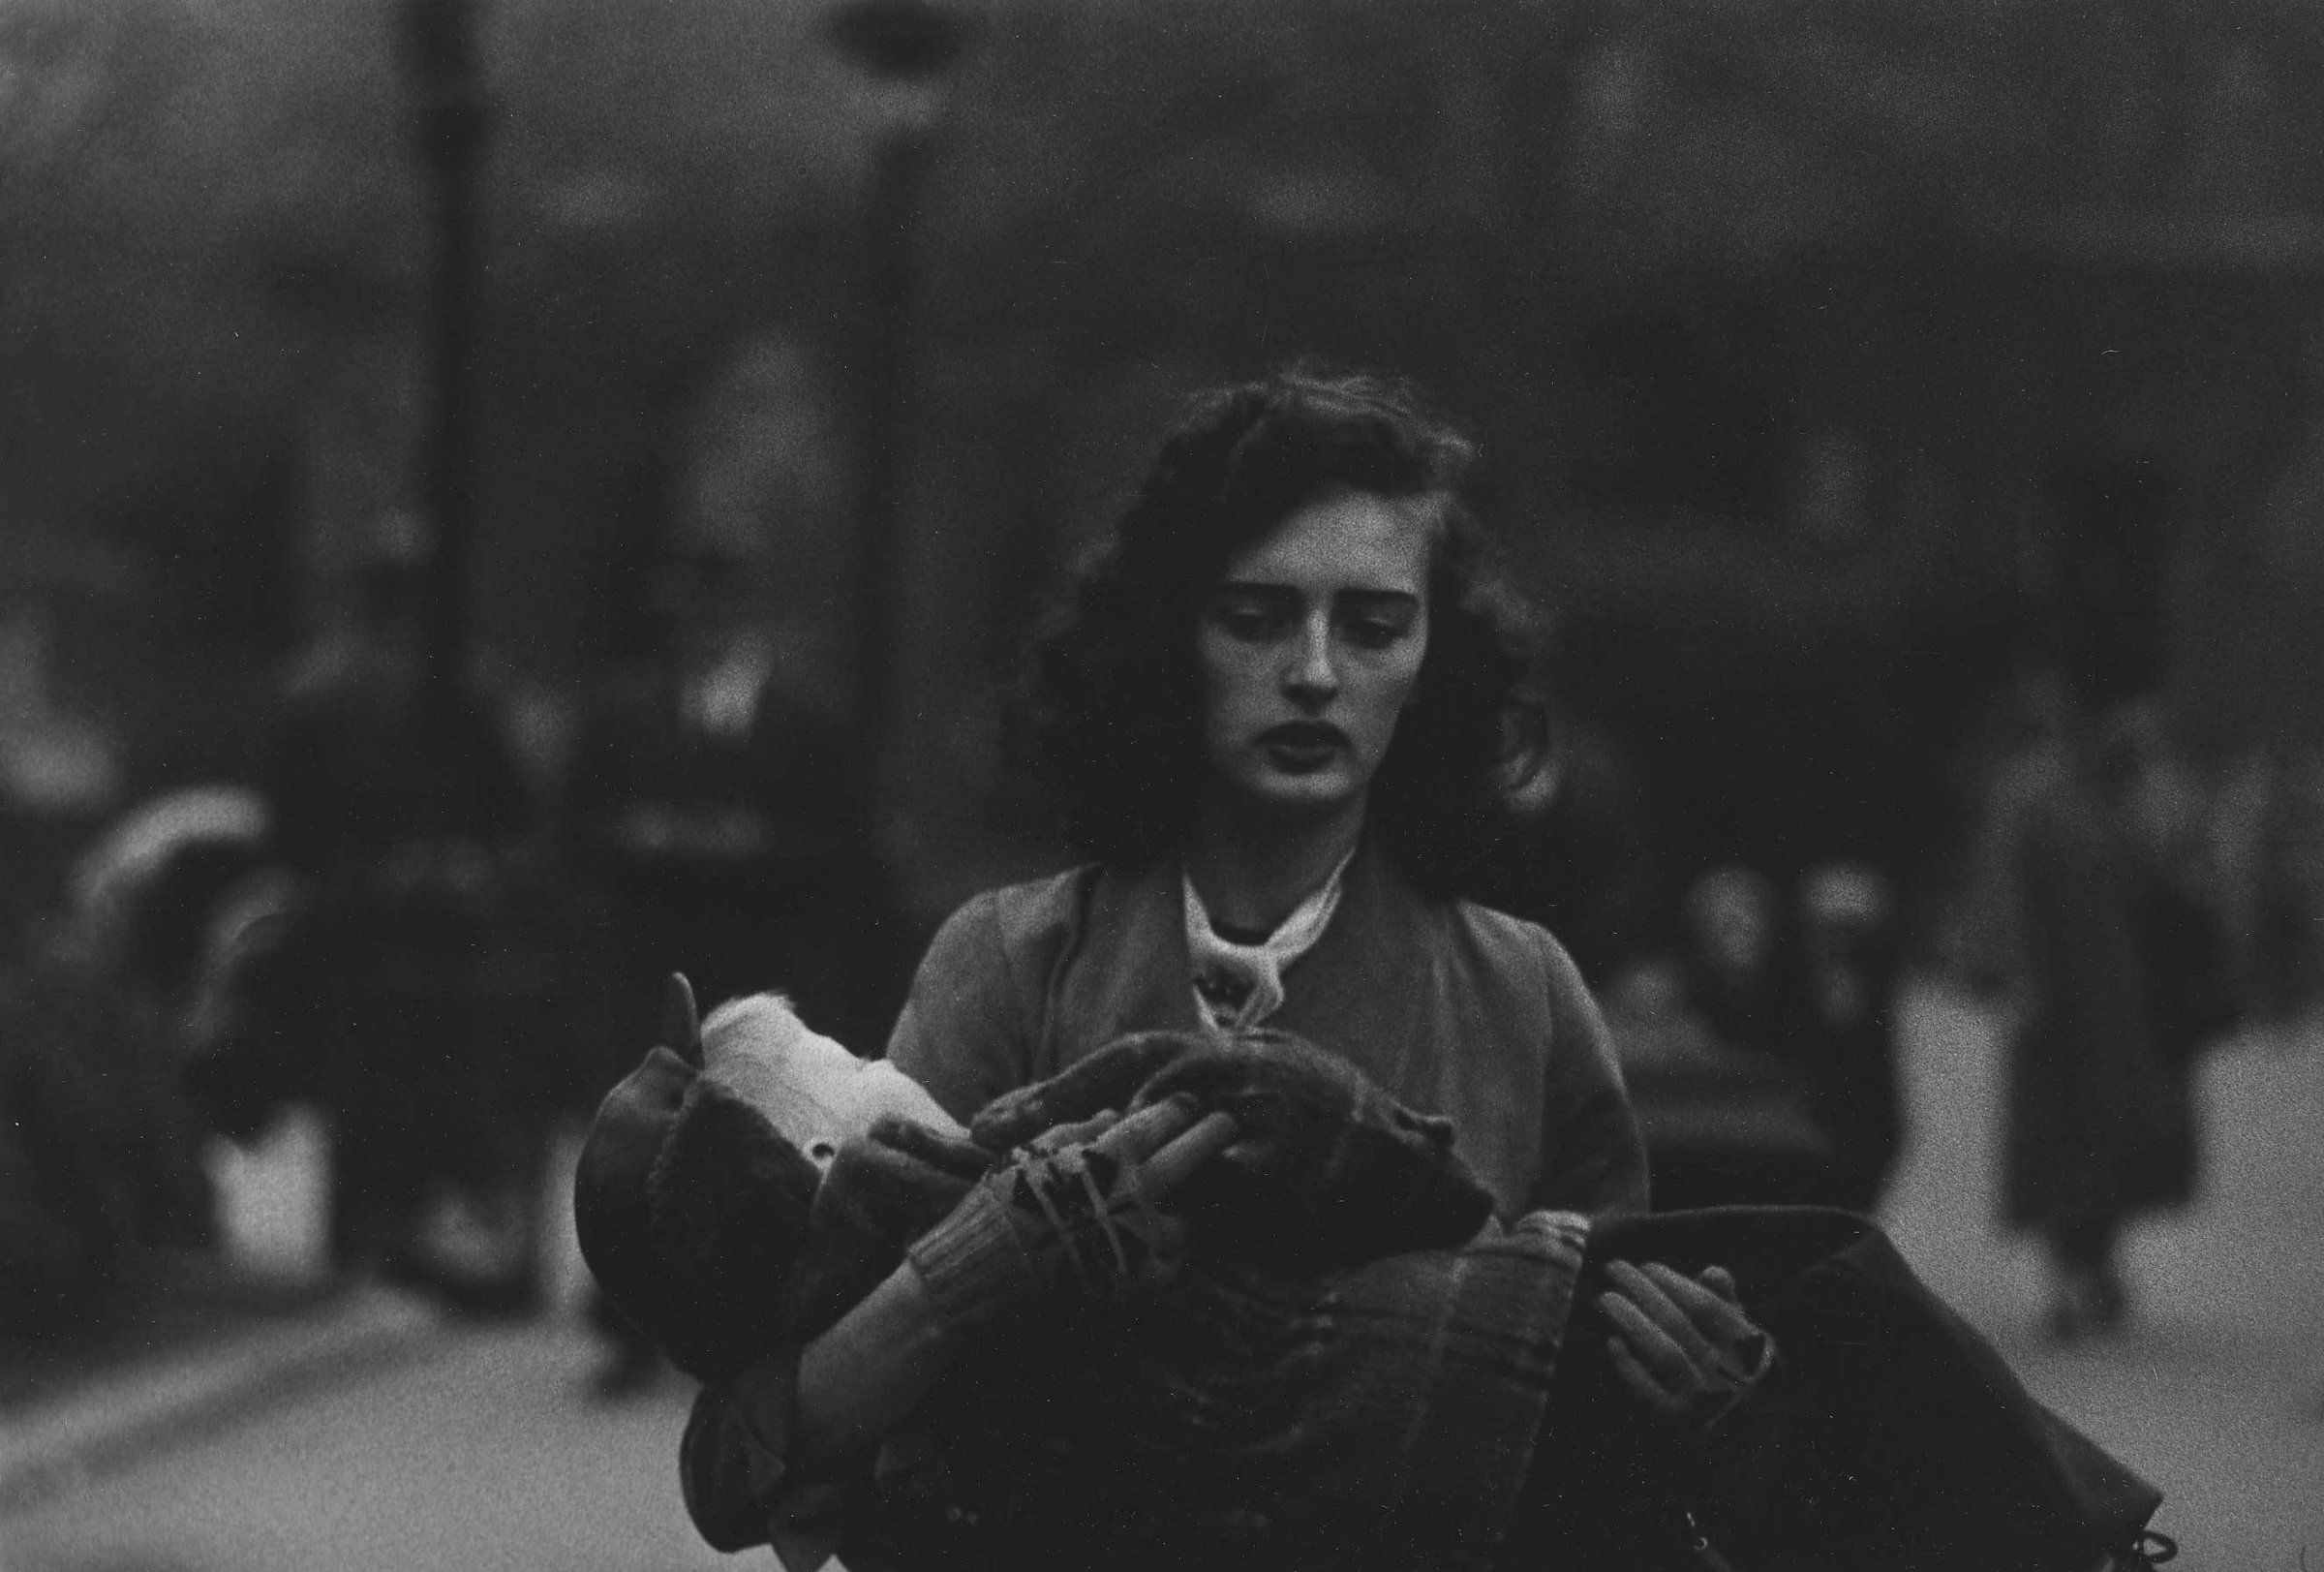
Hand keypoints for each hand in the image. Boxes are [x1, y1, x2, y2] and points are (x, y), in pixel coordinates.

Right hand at [905, 1095, 1239, 1332]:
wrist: (983, 1272)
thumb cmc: (1002, 1203)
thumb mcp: (1035, 1152)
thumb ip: (1080, 1132)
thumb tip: (1113, 1116)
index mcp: (1110, 1156)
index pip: (1161, 1120)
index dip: (1179, 1108)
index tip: (1190, 1102)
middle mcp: (1135, 1195)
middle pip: (1192, 1158)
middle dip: (1214, 1135)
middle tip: (1228, 1124)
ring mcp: (1140, 1241)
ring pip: (1190, 1217)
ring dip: (1196, 1201)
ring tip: (1200, 1192)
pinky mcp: (1135, 1281)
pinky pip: (1170, 1265)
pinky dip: (1172, 1253)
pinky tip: (1169, 1243)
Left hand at [1597, 1260, 1774, 1427]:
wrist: (1737, 1430)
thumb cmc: (1730, 1367)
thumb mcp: (1738, 1336)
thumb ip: (1726, 1302)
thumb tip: (1712, 1271)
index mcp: (1742, 1344)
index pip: (1706, 1306)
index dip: (1675, 1283)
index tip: (1646, 1266)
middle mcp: (1725, 1371)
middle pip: (1679, 1323)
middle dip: (1643, 1291)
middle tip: (1613, 1268)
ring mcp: (1701, 1397)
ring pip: (1665, 1353)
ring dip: (1633, 1321)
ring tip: (1605, 1298)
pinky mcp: (1677, 1420)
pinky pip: (1651, 1393)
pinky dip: (1630, 1368)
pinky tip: (1611, 1343)